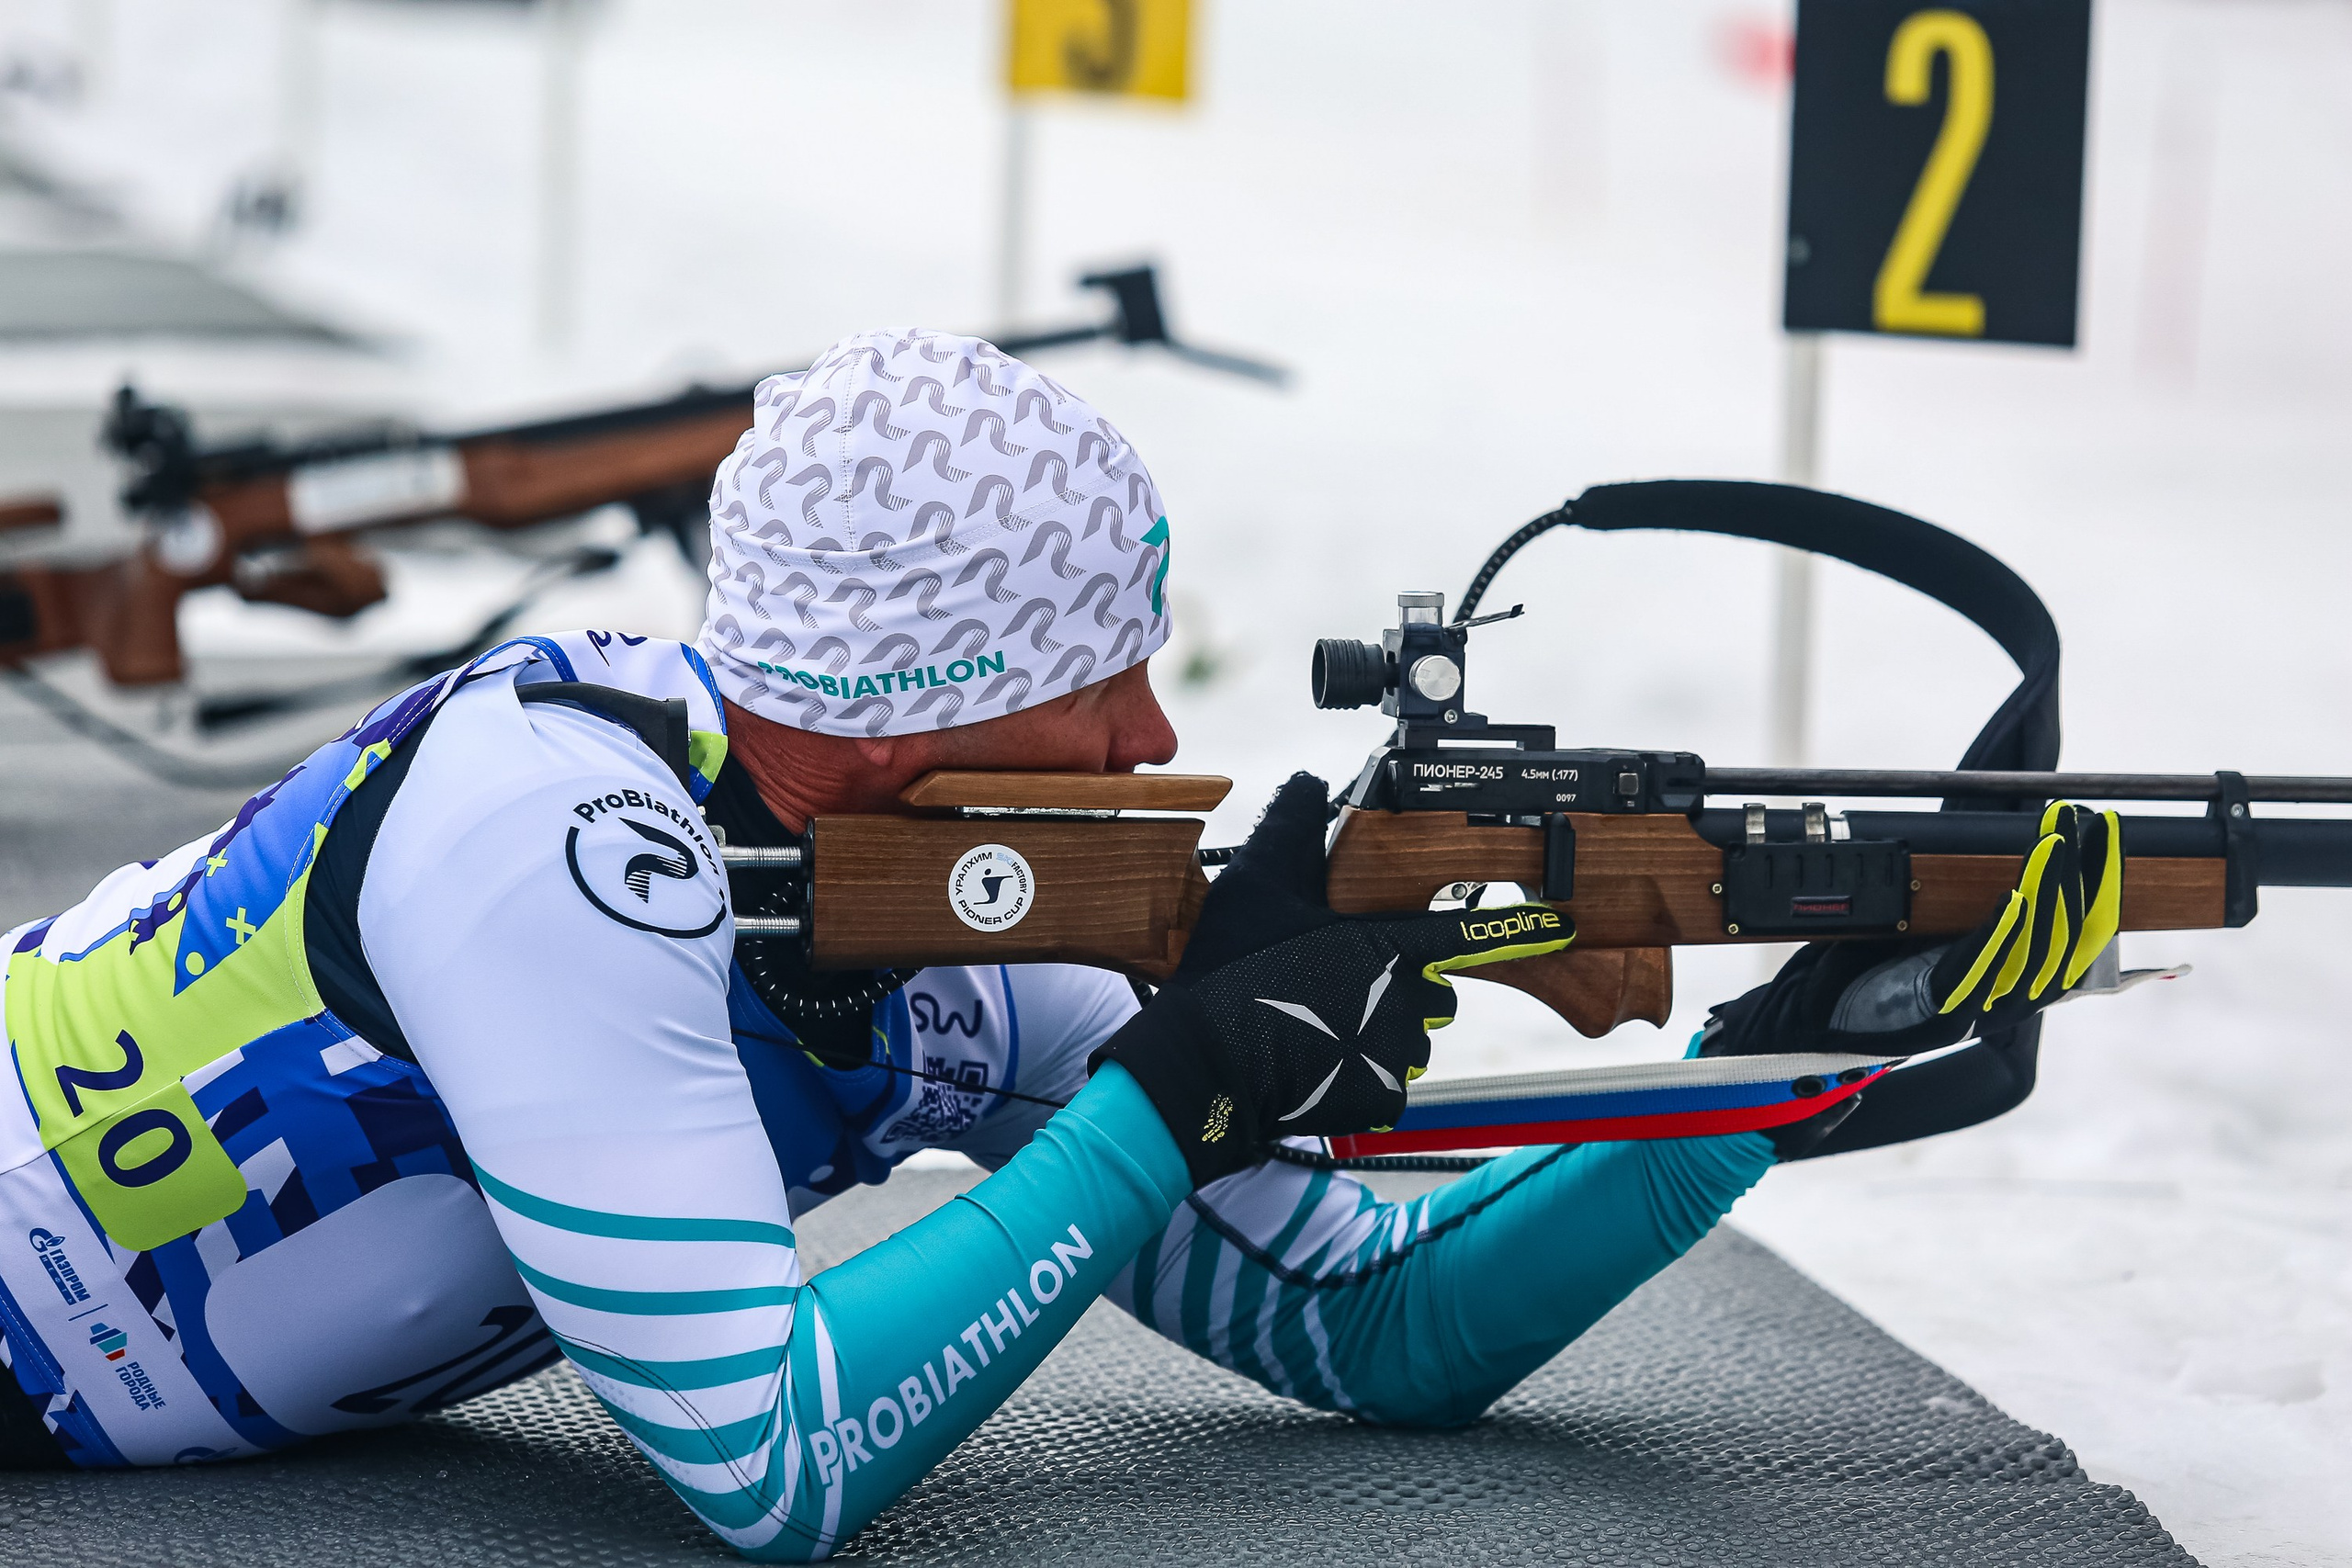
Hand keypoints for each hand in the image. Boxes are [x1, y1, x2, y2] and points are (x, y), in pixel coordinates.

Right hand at [1094, 773, 1574, 1184]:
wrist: (1204, 1061)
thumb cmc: (1232, 970)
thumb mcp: (1255, 884)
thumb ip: (1292, 827)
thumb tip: (1307, 783)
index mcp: (1384, 942)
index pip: (1466, 929)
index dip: (1517, 929)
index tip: (1561, 928)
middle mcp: (1403, 996)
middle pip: (1432, 986)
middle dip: (1401, 984)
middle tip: (1340, 983)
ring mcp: (1394, 1050)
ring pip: (1411, 1034)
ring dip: (1380, 1028)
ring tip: (1320, 1022)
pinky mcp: (1379, 1093)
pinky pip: (1388, 1078)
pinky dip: (1360, 1070)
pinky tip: (1316, 1056)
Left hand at [1705, 801, 2121, 1067]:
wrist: (1798, 1022)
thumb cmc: (1856, 966)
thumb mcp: (1914, 902)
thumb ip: (1957, 858)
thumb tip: (1995, 807)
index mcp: (2000, 972)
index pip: (2073, 928)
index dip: (2096, 878)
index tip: (2104, 824)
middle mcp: (1995, 995)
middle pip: (2064, 938)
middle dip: (2082, 874)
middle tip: (2091, 819)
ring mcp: (1967, 1008)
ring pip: (2028, 953)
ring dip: (2047, 892)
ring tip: (2057, 840)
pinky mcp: (1930, 1015)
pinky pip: (1971, 972)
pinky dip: (1995, 936)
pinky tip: (2013, 897)